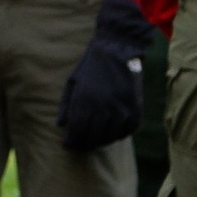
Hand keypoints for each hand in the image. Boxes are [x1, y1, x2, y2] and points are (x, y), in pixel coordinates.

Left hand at [56, 0, 156, 151]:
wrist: (117, 49)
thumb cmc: (90, 66)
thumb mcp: (72, 82)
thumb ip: (66, 105)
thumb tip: (60, 125)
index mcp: (85, 99)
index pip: (77, 130)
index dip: (72, 141)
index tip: (68, 145)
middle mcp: (104, 106)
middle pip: (93, 136)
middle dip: (84, 144)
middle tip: (80, 146)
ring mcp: (122, 107)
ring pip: (111, 136)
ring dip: (102, 142)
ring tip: (95, 142)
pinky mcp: (136, 106)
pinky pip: (128, 130)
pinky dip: (120, 135)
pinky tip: (112, 134)